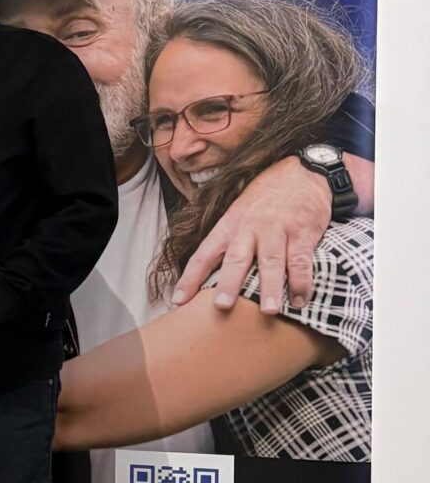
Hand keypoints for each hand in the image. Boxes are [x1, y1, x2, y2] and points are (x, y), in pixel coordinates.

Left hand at [172, 154, 330, 312]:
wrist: (300, 171)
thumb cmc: (265, 199)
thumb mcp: (238, 214)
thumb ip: (227, 242)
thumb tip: (207, 277)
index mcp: (229, 226)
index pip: (204, 254)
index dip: (190, 278)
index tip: (178, 300)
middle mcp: (250, 229)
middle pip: (236, 259)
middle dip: (229, 283)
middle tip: (221, 306)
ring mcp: (277, 230)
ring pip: (271, 262)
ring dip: (271, 288)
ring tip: (269, 311)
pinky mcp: (302, 232)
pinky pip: (301, 260)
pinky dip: (301, 281)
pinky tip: (300, 300)